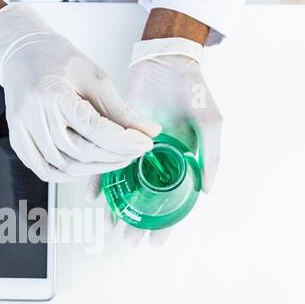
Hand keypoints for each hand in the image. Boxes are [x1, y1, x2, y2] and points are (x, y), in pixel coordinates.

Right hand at [0, 3, 159, 182]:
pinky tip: (90, 165)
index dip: (123, 141)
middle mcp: (32, 116)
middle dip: (114, 156)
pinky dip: (71, 174)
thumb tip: (150, 132)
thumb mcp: (95, 77)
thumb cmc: (59, 60)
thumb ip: (120, 110)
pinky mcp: (18, 142)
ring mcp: (22, 132)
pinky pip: (47, 170)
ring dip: (97, 168)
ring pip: (65, 167)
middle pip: (80, 152)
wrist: (21, 54)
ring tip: (117, 157)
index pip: (94, 129)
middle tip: (135, 151)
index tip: (145, 143)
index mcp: (52, 94)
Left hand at [103, 36, 221, 245]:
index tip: (155, 244)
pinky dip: (100, 178)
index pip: (174, 202)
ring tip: (109, 224)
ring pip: (125, 186)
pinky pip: (107, 162)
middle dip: (138, 221)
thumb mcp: (210, 124)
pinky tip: (93, 195)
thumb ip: (210, 157)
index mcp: (182, 163)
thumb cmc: (193, 90)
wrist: (166, 60)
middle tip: (129, 239)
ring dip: (118, 206)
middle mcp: (159, 161)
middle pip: (147, 199)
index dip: (166, 224)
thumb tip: (206, 191)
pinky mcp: (117, 136)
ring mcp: (137, 151)